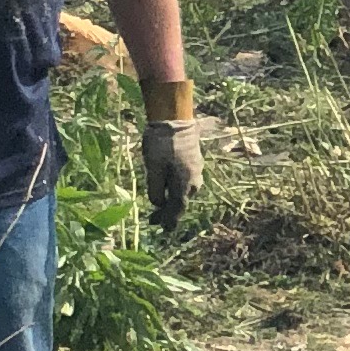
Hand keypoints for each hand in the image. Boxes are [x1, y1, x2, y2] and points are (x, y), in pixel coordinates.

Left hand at [141, 112, 204, 231]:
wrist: (175, 120)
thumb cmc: (162, 145)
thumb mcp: (153, 169)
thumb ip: (156, 190)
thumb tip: (158, 204)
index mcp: (185, 184)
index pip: (177, 208)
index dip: (169, 220)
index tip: (162, 229)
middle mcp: (194, 180)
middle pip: (181, 202)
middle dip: (168, 212)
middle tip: (154, 221)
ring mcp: (195, 171)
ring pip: (183, 192)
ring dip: (171, 200)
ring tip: (159, 208)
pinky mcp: (193, 162)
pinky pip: (184, 182)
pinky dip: (174, 189)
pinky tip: (166, 189)